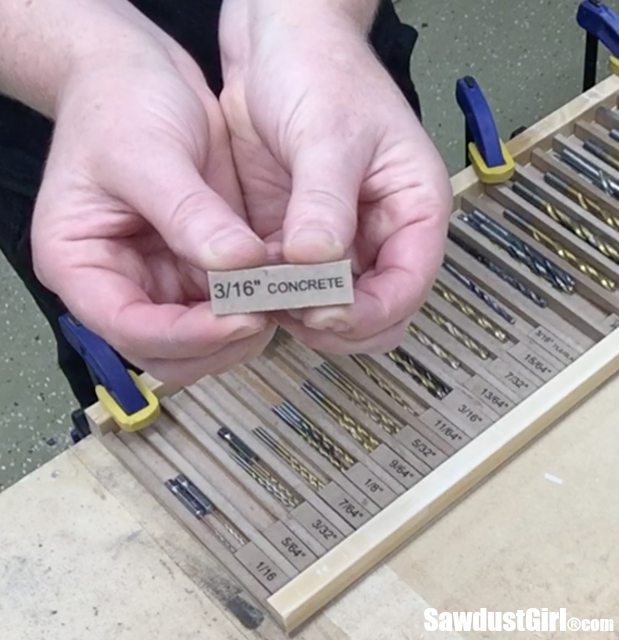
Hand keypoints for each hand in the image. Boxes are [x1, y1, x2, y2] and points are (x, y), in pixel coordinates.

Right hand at [32, 37, 274, 383]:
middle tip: (266, 313)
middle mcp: (120, 284)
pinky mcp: (196, 268)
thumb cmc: (117, 103)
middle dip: (218, 341)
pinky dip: (255, 304)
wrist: (139, 75)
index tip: (240, 319)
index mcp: (81, 265)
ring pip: (202, 340)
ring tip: (278, 296)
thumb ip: (189, 215)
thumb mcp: (148, 154)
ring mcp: (161, 280)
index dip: (186, 335)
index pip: (128, 327)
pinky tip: (280, 283)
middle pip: (167, 350)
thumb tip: (238, 266)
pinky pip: (228, 307)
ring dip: (241, 330)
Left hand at [219, 0, 451, 353]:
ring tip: (263, 293)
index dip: (369, 312)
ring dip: (299, 314)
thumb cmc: (322, 70)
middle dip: (337, 322)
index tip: (324, 310)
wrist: (274, 43)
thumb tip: (318, 264)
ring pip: (331, 310)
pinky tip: (246, 279)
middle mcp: (379, 235)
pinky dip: (270, 296)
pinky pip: (289, 290)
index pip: (408, 288)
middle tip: (292, 309)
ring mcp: (336, 243)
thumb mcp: (330, 133)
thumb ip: (327, 202)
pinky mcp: (294, 243)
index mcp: (412, 209)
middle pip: (376, 314)